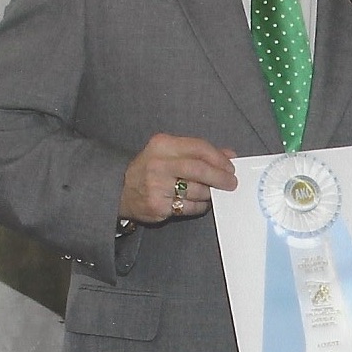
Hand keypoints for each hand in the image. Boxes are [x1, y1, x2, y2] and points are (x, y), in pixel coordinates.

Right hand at [120, 134, 237, 222]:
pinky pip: (190, 207)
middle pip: (199, 169)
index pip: (199, 147)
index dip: (219, 158)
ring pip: (197, 190)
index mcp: (163, 145)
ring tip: (212, 193)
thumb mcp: (169, 153)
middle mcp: (158, 164)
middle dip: (220, 177)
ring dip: (210, 193)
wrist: (121, 189)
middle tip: (231, 183)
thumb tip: (230, 155)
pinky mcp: (158, 205)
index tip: (230, 167)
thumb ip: (199, 152)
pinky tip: (200, 202)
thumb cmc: (150, 169)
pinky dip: (201, 206)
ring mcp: (157, 186)